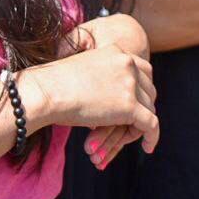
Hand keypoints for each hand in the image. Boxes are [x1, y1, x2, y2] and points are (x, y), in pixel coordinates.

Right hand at [57, 14, 151, 166]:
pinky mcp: (130, 106)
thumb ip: (100, 75)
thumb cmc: (53, 84)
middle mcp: (127, 63)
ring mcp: (130, 84)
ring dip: (141, 123)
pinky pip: (151, 124)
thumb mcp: (82, 69)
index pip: (142, 69)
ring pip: (149, 107)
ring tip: (131, 136)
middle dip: (144, 105)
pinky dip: (152, 136)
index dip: (142, 87)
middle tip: (137, 121)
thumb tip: (103, 94)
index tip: (138, 100)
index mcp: (117, 50)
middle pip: (149, 87)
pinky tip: (148, 147)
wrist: (46, 91)